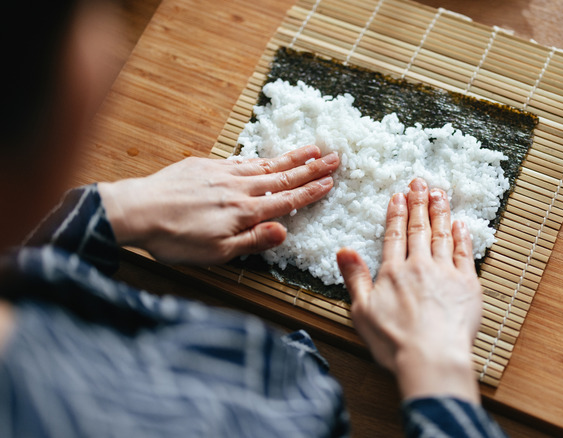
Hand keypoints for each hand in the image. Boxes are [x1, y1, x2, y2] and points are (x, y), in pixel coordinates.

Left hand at [98, 145, 338, 264]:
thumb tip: (283, 231)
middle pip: (282, 176)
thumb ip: (252, 241)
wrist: (137, 211)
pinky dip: (259, 158)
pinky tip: (266, 157)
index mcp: (245, 212)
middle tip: (334, 157)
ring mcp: (222, 173)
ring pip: (264, 164)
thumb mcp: (216, 252)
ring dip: (290, 157)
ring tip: (312, 149)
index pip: (286, 200)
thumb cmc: (174, 239)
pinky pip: (240, 160)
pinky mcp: (205, 166)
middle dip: (311, 168)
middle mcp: (239, 188)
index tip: (330, 182)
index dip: (310, 191)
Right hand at [337, 178, 482, 402]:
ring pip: (442, 235)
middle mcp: (420, 266)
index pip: (395, 235)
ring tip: (439, 193)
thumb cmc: (394, 342)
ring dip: (440, 212)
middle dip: (419, 203)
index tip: (399, 195)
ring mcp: (446, 273)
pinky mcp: (468, 285)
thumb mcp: (362, 312)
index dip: (397, 213)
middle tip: (420, 182)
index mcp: (393, 272)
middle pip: (419, 229)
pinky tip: (460, 224)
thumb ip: (355, 278)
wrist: (432, 357)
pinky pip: (465, 254)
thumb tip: (344, 250)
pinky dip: (462, 236)